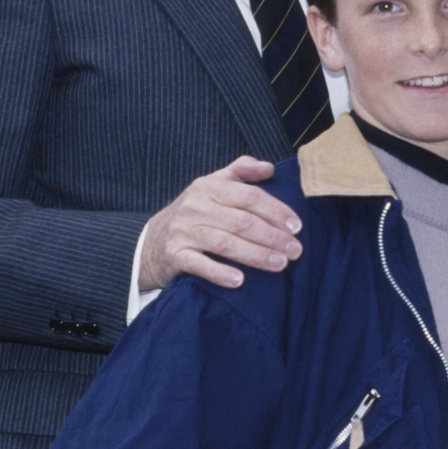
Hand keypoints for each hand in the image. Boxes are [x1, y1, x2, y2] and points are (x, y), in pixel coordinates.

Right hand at [139, 156, 302, 290]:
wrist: (150, 241)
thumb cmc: (194, 212)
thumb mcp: (213, 184)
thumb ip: (241, 171)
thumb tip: (269, 167)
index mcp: (208, 187)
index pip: (249, 197)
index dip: (276, 211)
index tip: (297, 226)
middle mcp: (195, 207)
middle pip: (242, 222)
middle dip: (272, 237)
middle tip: (296, 250)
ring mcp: (183, 232)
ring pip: (226, 244)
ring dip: (256, 255)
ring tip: (280, 264)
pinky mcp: (174, 255)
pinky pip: (199, 265)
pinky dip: (220, 273)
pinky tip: (240, 281)